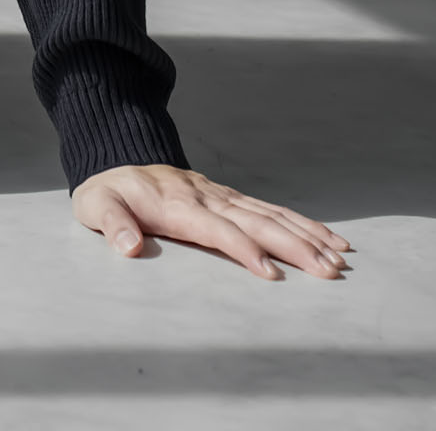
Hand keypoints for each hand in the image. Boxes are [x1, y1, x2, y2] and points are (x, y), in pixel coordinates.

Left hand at [71, 164, 352, 278]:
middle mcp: (208, 197)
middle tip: (328, 270)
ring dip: (307, 235)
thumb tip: (128, 246)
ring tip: (340, 256)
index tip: (271, 274)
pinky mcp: (230, 198)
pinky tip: (327, 237)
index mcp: (178, 205)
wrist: (116, 160)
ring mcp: (222, 195)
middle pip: (257, 222)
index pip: (218, 230)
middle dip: (294, 246)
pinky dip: (301, 222)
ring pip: (272, 214)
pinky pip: (270, 210)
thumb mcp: (96, 207)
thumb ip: (113, 225)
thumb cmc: (107, 193)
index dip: (244, 250)